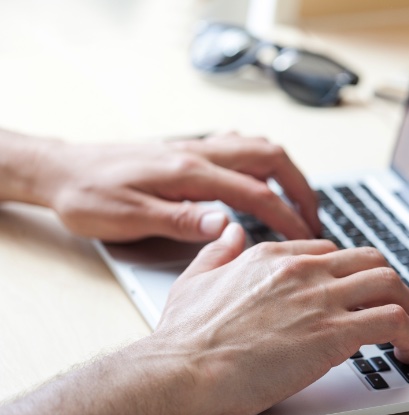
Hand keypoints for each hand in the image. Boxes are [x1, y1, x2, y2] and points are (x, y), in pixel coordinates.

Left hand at [33, 132, 321, 241]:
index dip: (288, 217)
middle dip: (301, 187)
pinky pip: (238, 147)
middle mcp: (197, 153)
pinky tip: (261, 180)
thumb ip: (182, 220)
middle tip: (316, 218)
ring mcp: (194, 148)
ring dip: (286, 173)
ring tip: (298, 202)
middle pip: (269, 158)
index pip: (256, 193)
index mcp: (189, 172)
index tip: (307, 239)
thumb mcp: (129, 217)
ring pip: (257, 148)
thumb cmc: (88, 196)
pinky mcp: (187, 152)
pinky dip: (261, 162)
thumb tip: (226, 225)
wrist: (59, 170)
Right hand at [155, 223, 408, 414]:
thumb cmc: (185, 338)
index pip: (331, 252)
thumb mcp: (194, 280)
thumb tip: (232, 231)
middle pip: (370, 261)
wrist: (183, 370)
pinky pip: (394, 320)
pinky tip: (408, 351)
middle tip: (394, 310)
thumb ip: (218, 252)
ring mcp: (320, 298)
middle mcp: (302, 270)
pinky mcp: (334, 333)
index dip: (350, 275)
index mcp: (273, 256)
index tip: (355, 296)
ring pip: (391, 284)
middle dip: (388, 285)